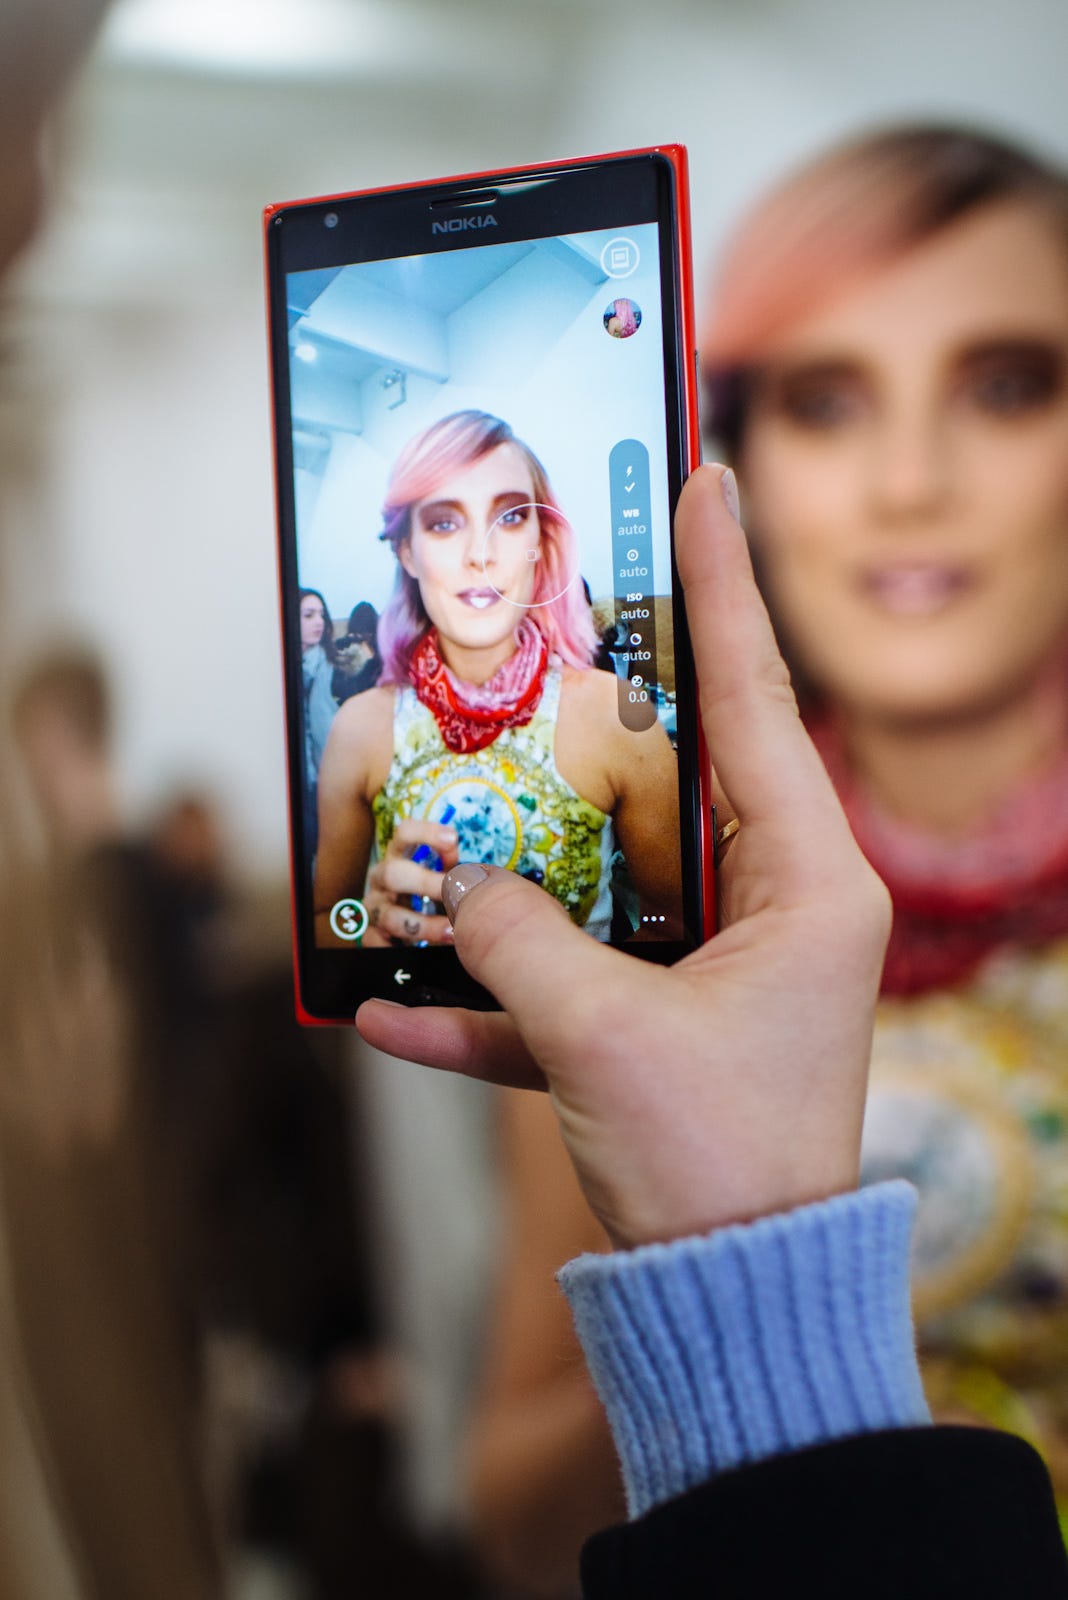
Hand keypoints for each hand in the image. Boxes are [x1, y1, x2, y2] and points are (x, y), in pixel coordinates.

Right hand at [357, 467, 889, 1248]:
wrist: (731, 1310)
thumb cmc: (718, 1166)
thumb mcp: (605, 1039)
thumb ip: (518, 944)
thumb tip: (452, 888)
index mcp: (805, 883)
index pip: (756, 700)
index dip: (725, 586)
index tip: (705, 481)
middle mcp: (766, 908)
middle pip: (660, 776)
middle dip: (582, 720)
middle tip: (533, 629)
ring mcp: (708, 968)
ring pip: (595, 883)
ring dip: (506, 877)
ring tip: (429, 829)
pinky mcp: (652, 1030)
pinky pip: (560, 991)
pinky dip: (487, 1005)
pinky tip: (389, 1016)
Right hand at [363, 817, 458, 946]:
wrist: (412, 930)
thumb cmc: (431, 895)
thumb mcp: (443, 877)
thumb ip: (451, 864)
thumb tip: (454, 852)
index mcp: (399, 857)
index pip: (403, 833)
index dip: (425, 832)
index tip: (453, 839)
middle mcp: (380, 879)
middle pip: (393, 873)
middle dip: (426, 883)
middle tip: (455, 893)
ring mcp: (372, 908)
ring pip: (391, 916)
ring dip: (426, 926)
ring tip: (452, 932)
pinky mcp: (369, 935)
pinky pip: (377, 943)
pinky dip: (400, 948)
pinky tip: (423, 950)